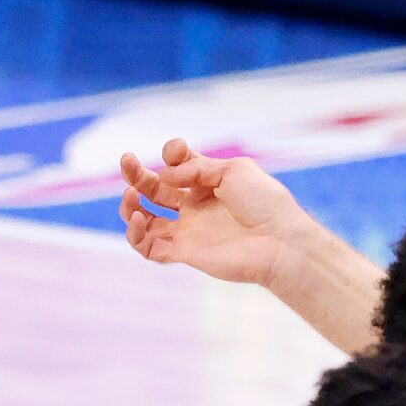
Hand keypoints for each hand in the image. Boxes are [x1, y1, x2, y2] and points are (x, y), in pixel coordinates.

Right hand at [118, 138, 311, 284]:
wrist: (279, 240)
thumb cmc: (264, 202)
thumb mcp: (233, 169)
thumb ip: (197, 167)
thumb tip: (164, 175)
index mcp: (209, 184)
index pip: (177, 165)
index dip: (171, 154)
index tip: (176, 151)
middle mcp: (196, 207)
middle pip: (154, 190)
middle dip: (136, 174)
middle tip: (126, 161)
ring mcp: (189, 231)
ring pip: (146, 220)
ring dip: (129, 206)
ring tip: (130, 196)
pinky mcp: (185, 253)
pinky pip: (149, 248)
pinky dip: (135, 235)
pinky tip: (140, 218)